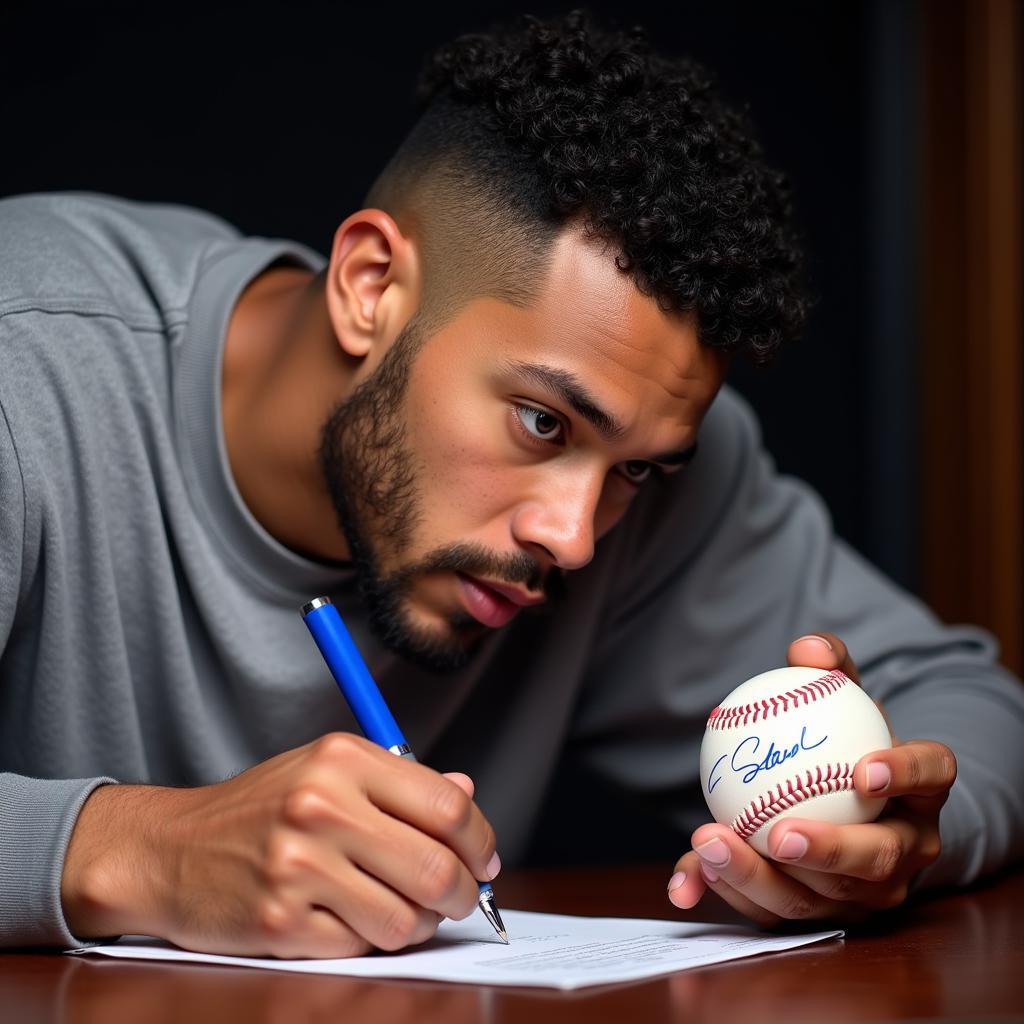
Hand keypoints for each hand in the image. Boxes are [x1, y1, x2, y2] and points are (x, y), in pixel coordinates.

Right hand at [61, 734, 498, 956]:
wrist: (172, 849)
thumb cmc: (262, 808)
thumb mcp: (327, 770)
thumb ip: (400, 782)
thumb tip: (467, 790)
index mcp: (343, 759)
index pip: (448, 805)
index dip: (481, 839)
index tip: (486, 858)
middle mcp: (323, 807)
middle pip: (437, 868)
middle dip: (465, 893)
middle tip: (463, 897)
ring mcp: (299, 867)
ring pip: (406, 919)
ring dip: (418, 923)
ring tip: (400, 907)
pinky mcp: (281, 922)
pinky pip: (361, 946)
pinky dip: (368, 939)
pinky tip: (349, 917)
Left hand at [667, 633, 955, 924]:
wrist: (845, 801)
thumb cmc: (844, 743)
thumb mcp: (841, 700)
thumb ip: (827, 667)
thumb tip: (805, 648)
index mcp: (921, 793)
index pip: (931, 779)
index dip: (906, 776)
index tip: (862, 771)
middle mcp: (907, 852)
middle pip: (876, 861)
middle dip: (830, 852)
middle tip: (777, 833)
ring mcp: (869, 894)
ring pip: (820, 898)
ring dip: (760, 878)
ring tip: (710, 842)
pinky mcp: (824, 917)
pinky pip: (774, 913)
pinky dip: (729, 894)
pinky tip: (688, 874)